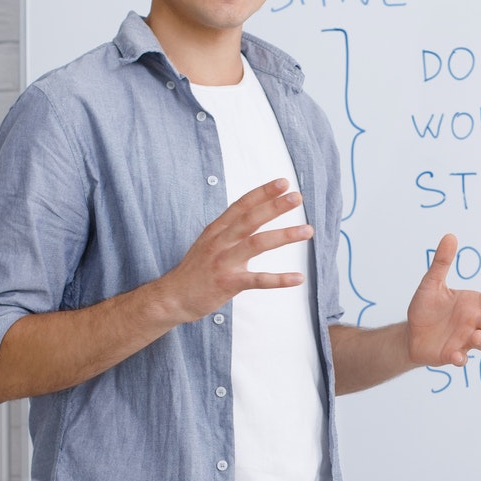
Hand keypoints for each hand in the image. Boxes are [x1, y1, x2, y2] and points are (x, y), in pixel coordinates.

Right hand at [156, 180, 311, 322]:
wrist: (172, 298)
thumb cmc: (195, 271)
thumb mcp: (208, 242)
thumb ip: (228, 229)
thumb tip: (251, 214)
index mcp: (216, 230)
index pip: (241, 205)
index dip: (262, 193)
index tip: (283, 182)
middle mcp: (220, 242)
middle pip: (250, 219)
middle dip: (275, 206)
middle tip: (297, 196)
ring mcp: (223, 262)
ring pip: (257, 244)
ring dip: (284, 236)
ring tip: (307, 230)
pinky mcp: (227, 283)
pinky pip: (257, 280)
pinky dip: (279, 279)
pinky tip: (298, 277)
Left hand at [406, 234, 480, 366]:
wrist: (410, 333)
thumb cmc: (425, 308)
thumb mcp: (431, 283)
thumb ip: (442, 262)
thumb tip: (450, 236)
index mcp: (474, 304)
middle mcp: (474, 322)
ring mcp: (465, 341)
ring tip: (475, 336)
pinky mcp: (453, 355)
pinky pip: (461, 358)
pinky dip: (460, 358)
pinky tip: (455, 356)